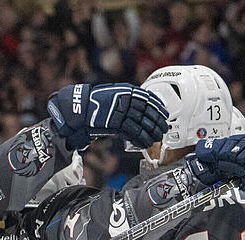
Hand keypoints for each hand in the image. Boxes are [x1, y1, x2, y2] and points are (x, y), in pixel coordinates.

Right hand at [47, 83, 168, 149]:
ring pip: (142, 123)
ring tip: (156, 138)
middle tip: (163, 129)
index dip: (158, 108)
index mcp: (127, 91)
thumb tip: (143, 109)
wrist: (80, 109)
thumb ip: (128, 100)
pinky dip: (141, 138)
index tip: (164, 114)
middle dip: (158, 122)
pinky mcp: (115, 123)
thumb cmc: (96, 103)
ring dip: (151, 132)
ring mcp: (121, 112)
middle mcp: (125, 100)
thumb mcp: (115, 95)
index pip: (149, 99)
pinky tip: (145, 143)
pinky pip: (133, 132)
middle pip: (148, 112)